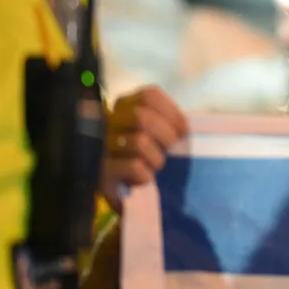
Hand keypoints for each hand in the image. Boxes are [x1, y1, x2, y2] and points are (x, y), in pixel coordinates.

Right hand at [99, 86, 188, 211]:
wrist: (126, 193)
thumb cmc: (148, 157)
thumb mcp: (159, 134)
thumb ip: (170, 123)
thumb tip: (185, 128)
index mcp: (126, 105)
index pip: (149, 95)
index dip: (172, 113)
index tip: (182, 132)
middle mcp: (110, 121)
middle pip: (141, 116)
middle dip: (166, 135)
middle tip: (170, 150)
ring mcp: (103, 146)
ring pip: (139, 142)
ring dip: (156, 158)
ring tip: (154, 167)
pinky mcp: (103, 171)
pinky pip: (134, 167)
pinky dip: (146, 175)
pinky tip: (144, 179)